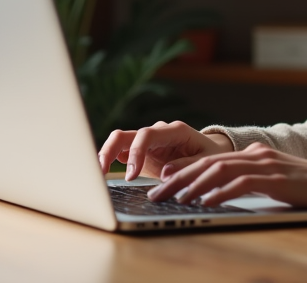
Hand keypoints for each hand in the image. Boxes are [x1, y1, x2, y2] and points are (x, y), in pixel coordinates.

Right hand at [98, 120, 233, 180]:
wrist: (210, 152)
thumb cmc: (210, 155)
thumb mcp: (207, 161)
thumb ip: (187, 165)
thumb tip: (164, 173)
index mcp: (174, 131)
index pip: (148, 135)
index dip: (136, 153)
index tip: (132, 175)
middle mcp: (157, 132)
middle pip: (126, 135)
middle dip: (110, 150)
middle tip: (101, 172)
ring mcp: (146, 141)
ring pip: (119, 141)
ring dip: (105, 155)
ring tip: (96, 174)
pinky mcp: (140, 152)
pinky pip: (121, 152)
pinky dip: (110, 161)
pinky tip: (101, 174)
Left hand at [147, 142, 306, 209]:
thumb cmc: (306, 188)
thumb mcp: (272, 180)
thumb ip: (249, 181)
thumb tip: (219, 193)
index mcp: (253, 153)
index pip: (210, 159)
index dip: (184, 169)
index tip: (163, 180)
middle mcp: (256, 154)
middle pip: (208, 163)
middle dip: (179, 178)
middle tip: (158, 193)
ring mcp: (266, 164)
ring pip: (220, 170)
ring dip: (194, 185)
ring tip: (176, 199)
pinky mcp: (276, 178)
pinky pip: (242, 184)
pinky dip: (221, 192)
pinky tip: (207, 202)